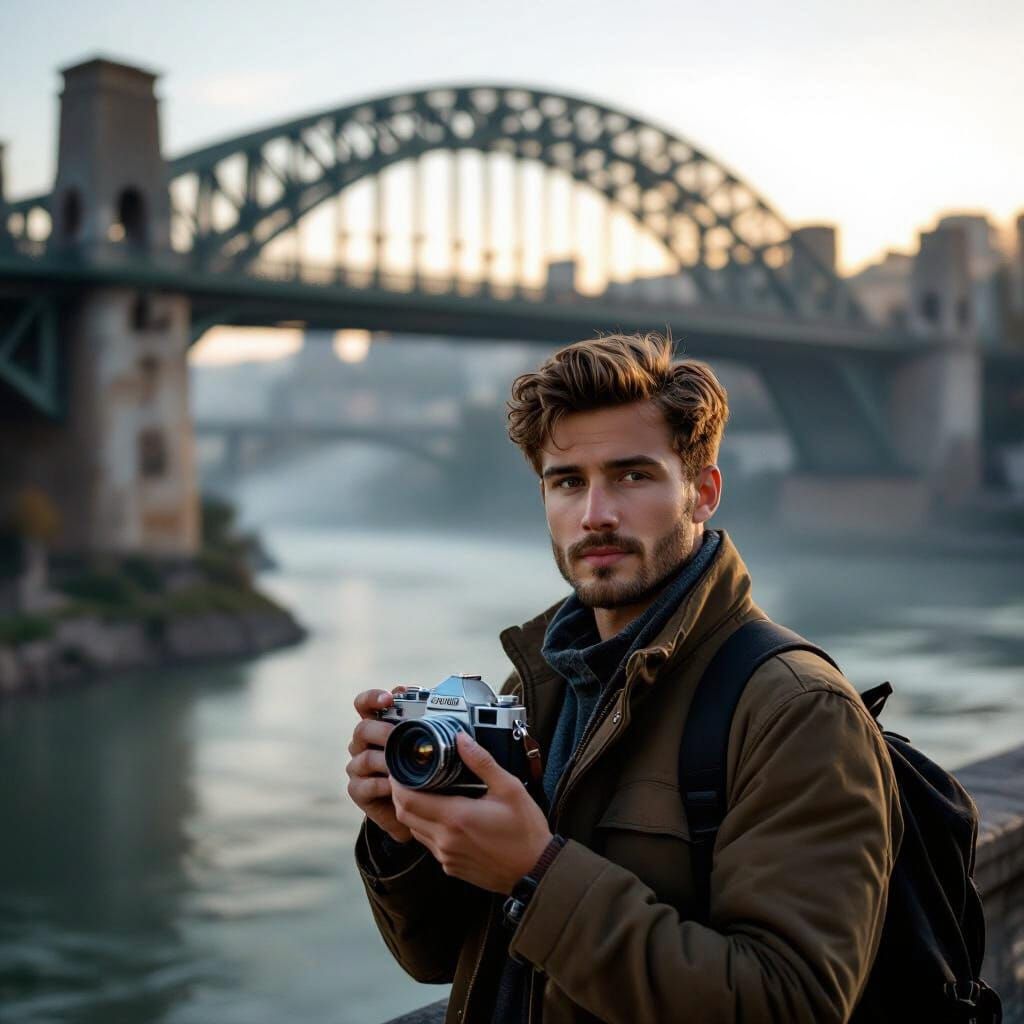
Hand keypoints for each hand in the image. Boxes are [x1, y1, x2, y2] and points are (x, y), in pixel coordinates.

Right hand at [346, 687, 413, 844]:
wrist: (412, 806)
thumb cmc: (419, 766)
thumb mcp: (423, 742)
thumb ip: (424, 720)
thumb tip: (437, 699)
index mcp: (376, 724)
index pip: (364, 704)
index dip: (373, 698)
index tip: (389, 699)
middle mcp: (363, 743)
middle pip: (363, 729)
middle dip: (383, 731)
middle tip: (400, 736)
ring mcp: (357, 767)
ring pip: (365, 757)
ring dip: (386, 761)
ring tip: (404, 765)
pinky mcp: (357, 790)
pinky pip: (365, 785)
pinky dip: (382, 786)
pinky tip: (396, 787)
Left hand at [391, 730, 552, 893]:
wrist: (536, 870)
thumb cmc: (525, 831)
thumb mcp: (508, 788)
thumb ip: (481, 762)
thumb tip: (461, 740)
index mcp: (456, 817)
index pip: (408, 800)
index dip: (397, 783)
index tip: (398, 769)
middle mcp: (445, 840)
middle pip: (404, 815)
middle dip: (399, 794)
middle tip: (406, 777)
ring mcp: (446, 857)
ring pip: (414, 831)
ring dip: (412, 811)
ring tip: (422, 792)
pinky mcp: (451, 867)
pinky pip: (428, 844)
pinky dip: (426, 827)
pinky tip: (441, 815)